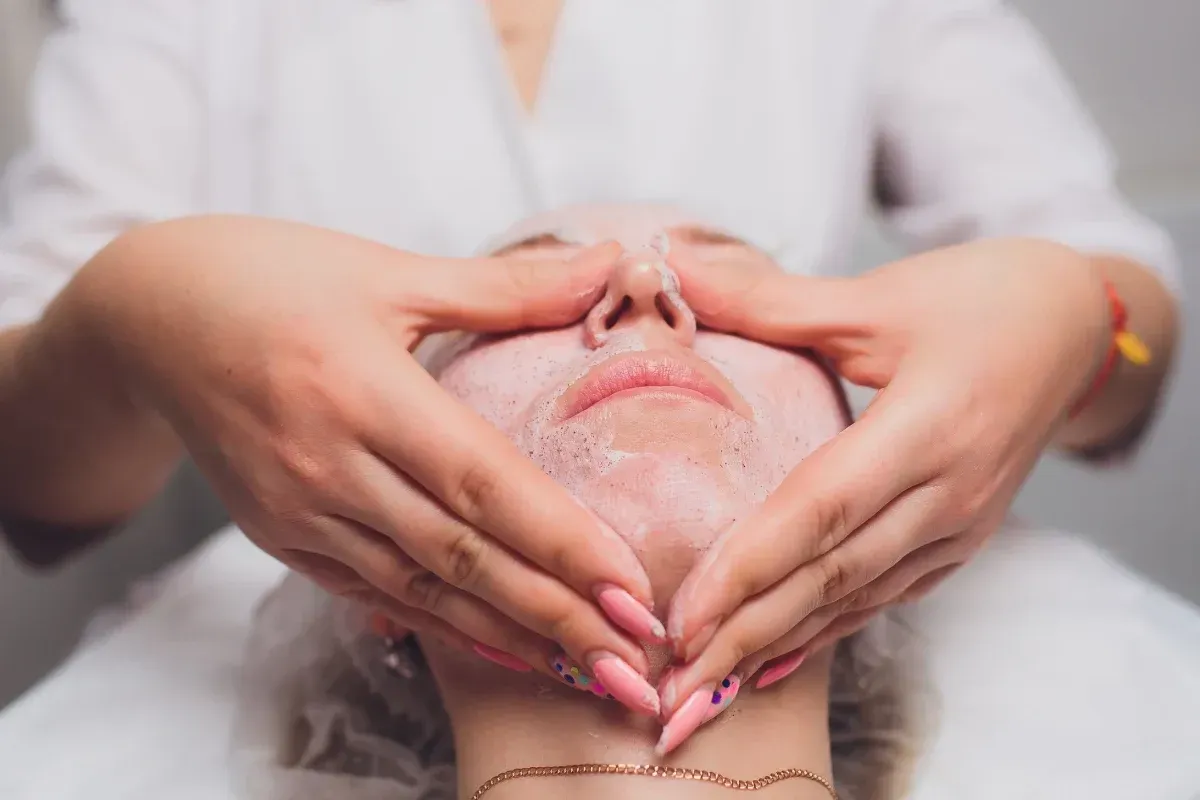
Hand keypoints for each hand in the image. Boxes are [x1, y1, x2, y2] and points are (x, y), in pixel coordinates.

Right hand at [80, 216, 662, 694]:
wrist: (148, 318)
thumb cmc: (271, 279)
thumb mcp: (387, 272)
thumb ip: (505, 286)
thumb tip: (610, 262)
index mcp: (362, 390)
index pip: (482, 482)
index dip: (561, 540)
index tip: (632, 587)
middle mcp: (329, 465)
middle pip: (462, 554)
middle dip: (556, 612)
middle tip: (637, 658)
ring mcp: (301, 510)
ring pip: (423, 588)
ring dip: (510, 636)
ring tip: (587, 670)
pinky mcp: (283, 536)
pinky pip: (375, 591)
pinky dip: (442, 625)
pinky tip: (499, 647)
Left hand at [657, 237, 1109, 718]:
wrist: (1072, 327)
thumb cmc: (977, 299)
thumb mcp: (876, 296)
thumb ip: (770, 299)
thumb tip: (675, 270)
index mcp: (928, 426)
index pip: (821, 510)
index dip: (749, 565)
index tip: (682, 614)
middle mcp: (949, 493)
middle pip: (831, 575)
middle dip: (745, 634)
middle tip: (670, 685)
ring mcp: (959, 525)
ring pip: (854, 599)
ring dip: (775, 647)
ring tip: (704, 686)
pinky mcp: (960, 539)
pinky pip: (883, 596)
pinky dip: (824, 631)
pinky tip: (772, 661)